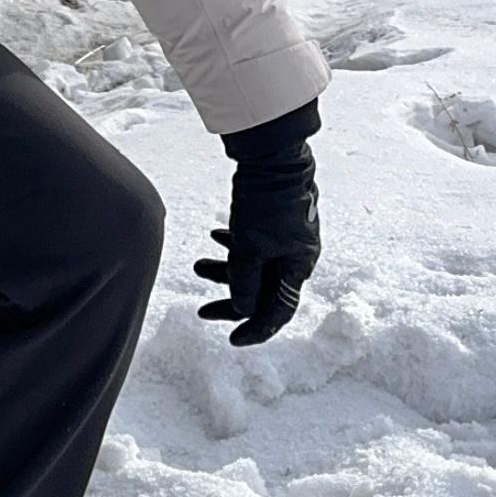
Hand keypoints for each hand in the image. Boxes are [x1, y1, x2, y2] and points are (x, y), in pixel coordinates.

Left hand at [196, 99, 320, 345]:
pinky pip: (254, 243)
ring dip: (226, 270)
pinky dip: (234, 246)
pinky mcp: (275, 218)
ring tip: (197, 266)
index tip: (231, 340)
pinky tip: (214, 237)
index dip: (255, 329)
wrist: (273, 156)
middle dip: (232, 300)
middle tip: (202, 311)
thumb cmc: (265, 204)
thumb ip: (245, 283)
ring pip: (255, 265)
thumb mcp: (250, 249)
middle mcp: (297, 255)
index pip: (279, 311)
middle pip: (264, 290)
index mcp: (298, 267)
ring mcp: (287, 236)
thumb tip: (241, 310)